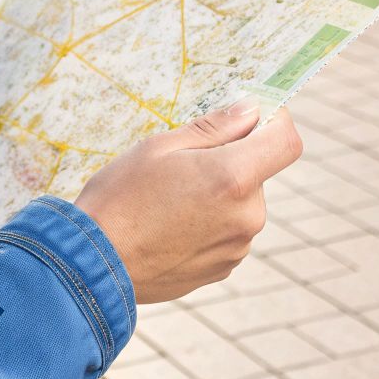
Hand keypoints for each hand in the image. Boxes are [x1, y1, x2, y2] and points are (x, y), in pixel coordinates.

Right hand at [74, 100, 302, 303]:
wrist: (92, 265)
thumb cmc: (120, 198)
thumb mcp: (160, 147)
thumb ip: (215, 127)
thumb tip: (252, 110)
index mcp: (233, 178)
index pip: (287, 141)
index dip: (275, 121)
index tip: (250, 117)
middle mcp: (247, 216)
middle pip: (258, 173)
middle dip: (230, 162)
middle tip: (181, 167)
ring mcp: (237, 247)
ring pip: (241, 204)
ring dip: (218, 195)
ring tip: (168, 203)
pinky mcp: (223, 268)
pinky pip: (227, 232)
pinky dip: (208, 223)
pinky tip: (169, 227)